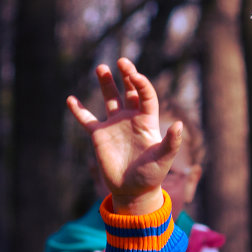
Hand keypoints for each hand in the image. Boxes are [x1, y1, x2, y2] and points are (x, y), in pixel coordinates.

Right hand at [66, 58, 182, 214]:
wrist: (134, 191)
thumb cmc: (152, 175)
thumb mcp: (164, 158)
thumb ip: (171, 142)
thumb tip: (180, 125)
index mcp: (148, 121)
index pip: (145, 95)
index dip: (141, 84)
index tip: (135, 75)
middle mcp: (131, 119)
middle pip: (129, 91)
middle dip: (126, 76)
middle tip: (121, 61)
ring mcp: (115, 125)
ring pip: (110, 99)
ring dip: (106, 83)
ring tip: (101, 68)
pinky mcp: (99, 136)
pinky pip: (87, 119)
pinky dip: (78, 110)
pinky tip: (71, 99)